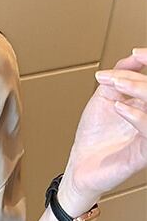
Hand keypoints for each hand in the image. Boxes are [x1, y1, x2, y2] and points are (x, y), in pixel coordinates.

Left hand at [62, 47, 146, 200]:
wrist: (80, 167)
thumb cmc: (93, 137)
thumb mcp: (105, 98)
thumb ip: (120, 76)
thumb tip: (133, 57)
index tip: (137, 53)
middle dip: (139, 79)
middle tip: (118, 77)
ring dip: (139, 90)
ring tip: (118, 86)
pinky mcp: (144, 153)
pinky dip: (136, 116)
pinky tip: (120, 108)